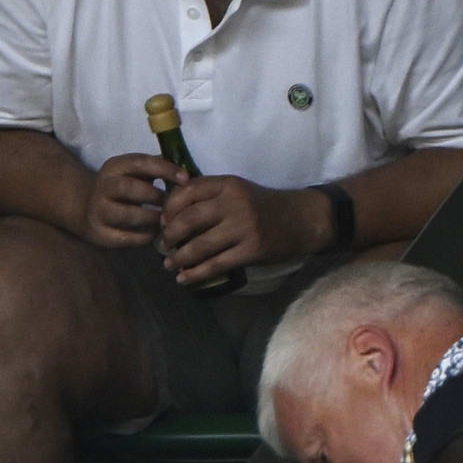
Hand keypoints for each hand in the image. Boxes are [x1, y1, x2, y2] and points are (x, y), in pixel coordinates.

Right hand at [84, 152, 176, 248]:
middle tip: (172, 204)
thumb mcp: (132, 172)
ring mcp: (98, 211)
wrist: (85, 208)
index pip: (139, 162)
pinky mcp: (99, 233)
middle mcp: (103, 186)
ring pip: (127, 215)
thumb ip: (155, 168)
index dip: (164, 169)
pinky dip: (143, 236)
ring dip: (151, 218)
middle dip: (155, 196)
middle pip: (130, 188)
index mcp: (114, 167)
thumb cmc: (120, 188)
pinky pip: (125, 237)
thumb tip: (185, 169)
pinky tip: (154, 233)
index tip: (185, 178)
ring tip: (164, 220)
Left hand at [159, 174, 316, 286]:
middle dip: (169, 236)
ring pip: (199, 246)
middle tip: (163, 246)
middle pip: (188, 220)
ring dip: (179, 258)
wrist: (301, 219)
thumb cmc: (263, 205)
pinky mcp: (251, 250)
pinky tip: (184, 278)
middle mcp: (234, 203)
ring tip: (169, 265)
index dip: (168, 209)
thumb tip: (171, 211)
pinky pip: (216, 265)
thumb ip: (210, 195)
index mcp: (228, 184)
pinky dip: (196, 274)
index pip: (187, 192)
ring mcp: (244, 227)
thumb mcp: (238, 190)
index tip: (162, 222)